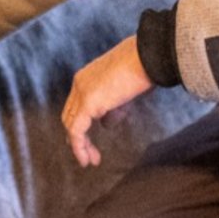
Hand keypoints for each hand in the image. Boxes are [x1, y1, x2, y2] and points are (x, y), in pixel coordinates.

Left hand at [61, 36, 152, 166]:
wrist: (147, 56)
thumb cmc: (143, 68)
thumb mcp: (125, 91)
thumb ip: (113, 108)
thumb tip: (106, 125)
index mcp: (86, 77)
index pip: (76, 106)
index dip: (82, 125)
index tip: (93, 140)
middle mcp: (79, 83)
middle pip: (71, 116)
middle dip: (79, 138)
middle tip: (91, 155)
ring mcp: (81, 92)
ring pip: (72, 125)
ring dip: (80, 146)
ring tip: (90, 161)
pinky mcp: (87, 103)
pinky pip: (76, 131)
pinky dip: (79, 147)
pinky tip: (87, 159)